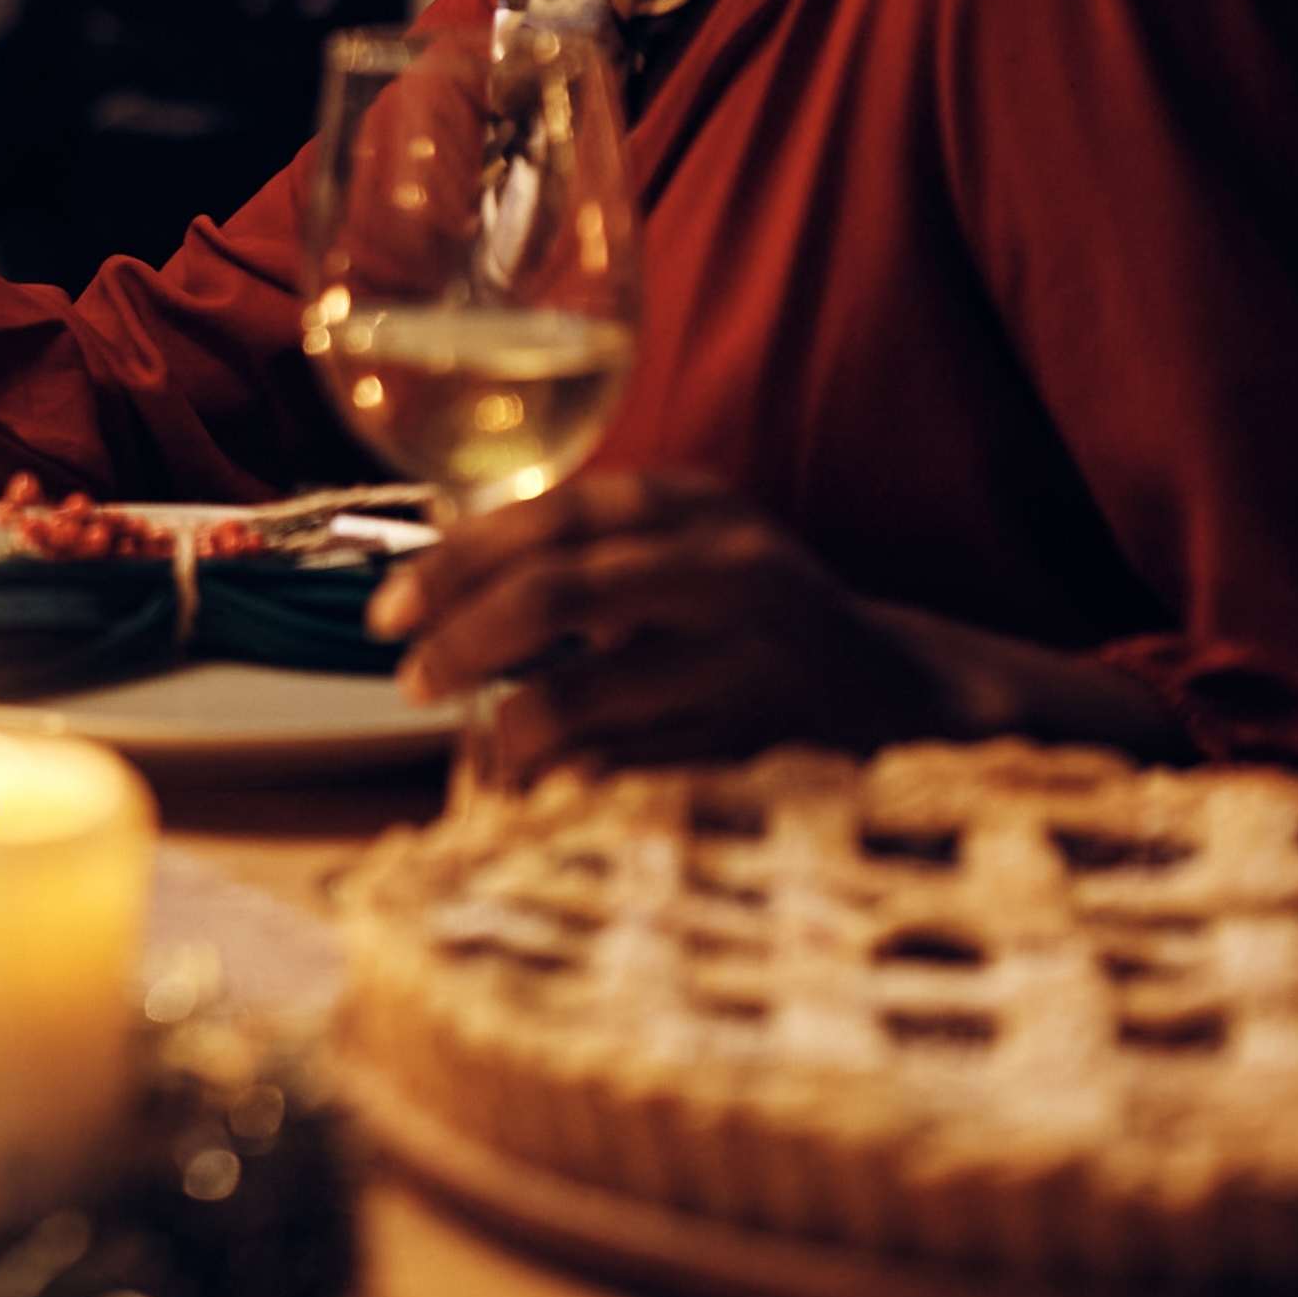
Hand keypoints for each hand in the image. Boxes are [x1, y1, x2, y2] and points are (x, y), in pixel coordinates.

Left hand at [370, 470, 964, 777]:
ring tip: (486, 748)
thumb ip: (586, 557)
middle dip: (463, 639)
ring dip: (508, 731)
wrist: (907, 692)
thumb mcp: (686, 553)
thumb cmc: (758, 621)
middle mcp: (727, 568)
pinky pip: (629, 769)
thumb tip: (436, 588)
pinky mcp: (762, 742)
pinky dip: (570, 781)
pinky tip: (548, 789)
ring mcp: (749, 657)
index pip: (548, 519)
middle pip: (554, 593)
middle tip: (413, 679)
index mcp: (694, 507)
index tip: (389, 610)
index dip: (454, 563)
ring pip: (582, 694)